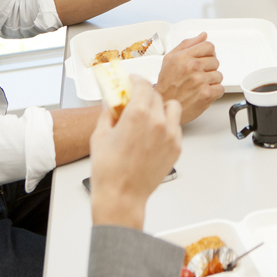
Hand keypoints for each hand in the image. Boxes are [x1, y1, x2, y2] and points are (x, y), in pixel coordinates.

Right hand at [89, 77, 181, 229]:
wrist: (122, 196)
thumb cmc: (109, 171)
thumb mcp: (100, 135)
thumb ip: (107, 113)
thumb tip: (110, 103)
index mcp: (137, 114)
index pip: (143, 85)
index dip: (137, 80)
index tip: (133, 81)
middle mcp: (157, 122)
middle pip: (157, 95)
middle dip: (145, 95)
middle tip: (136, 101)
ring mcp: (170, 135)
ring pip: (172, 108)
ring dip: (161, 107)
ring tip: (150, 116)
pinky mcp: (176, 148)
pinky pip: (176, 127)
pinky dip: (167, 125)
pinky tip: (154, 133)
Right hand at [155, 32, 223, 122]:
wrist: (163, 107)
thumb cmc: (166, 85)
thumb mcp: (169, 60)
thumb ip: (186, 45)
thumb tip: (203, 35)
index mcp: (183, 57)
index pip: (209, 46)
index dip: (207, 54)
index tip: (203, 60)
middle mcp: (192, 67)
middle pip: (215, 61)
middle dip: (208, 68)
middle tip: (197, 76)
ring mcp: (200, 81)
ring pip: (219, 75)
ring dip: (211, 81)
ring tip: (199, 86)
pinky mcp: (206, 94)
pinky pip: (221, 88)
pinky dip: (214, 92)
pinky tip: (203, 93)